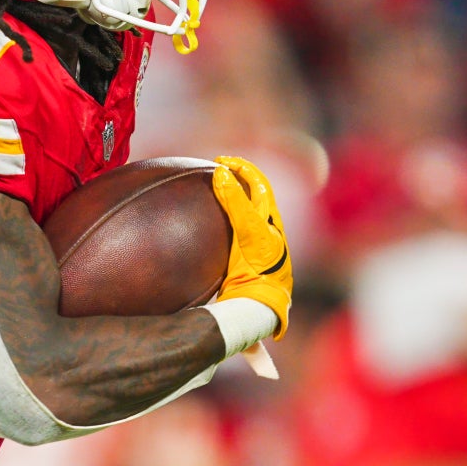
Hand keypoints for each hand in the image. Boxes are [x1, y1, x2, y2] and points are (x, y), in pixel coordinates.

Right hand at [212, 156, 292, 338]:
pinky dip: (216, 219)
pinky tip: (197, 224)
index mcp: (270, 218)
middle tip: (212, 172)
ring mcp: (251, 243)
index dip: (242, 167)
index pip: (258, 183)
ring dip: (226, 198)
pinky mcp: (239, 257)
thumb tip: (220, 173)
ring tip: (206, 192)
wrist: (257, 304)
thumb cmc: (260, 268)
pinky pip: (227, 230)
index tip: (220, 161)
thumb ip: (236, 203)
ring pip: (240, 212)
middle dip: (233, 179)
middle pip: (250, 195)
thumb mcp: (249, 231)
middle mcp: (263, 228)